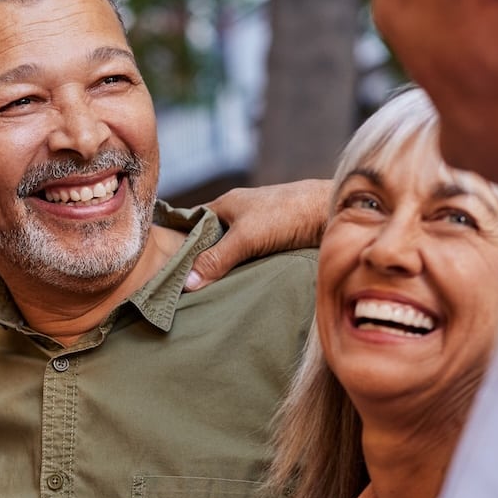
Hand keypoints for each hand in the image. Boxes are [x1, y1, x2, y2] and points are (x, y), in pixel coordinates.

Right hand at [185, 179, 327, 289]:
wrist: (332, 211)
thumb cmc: (287, 214)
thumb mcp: (245, 238)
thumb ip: (216, 259)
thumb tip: (186, 284)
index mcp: (225, 204)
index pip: (190, 223)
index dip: (177, 242)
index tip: (165, 267)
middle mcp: (239, 214)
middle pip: (210, 239)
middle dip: (199, 260)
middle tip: (184, 287)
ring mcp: (258, 227)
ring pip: (231, 250)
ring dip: (223, 268)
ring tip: (208, 292)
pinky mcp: (275, 241)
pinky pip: (249, 258)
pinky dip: (242, 270)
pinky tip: (238, 286)